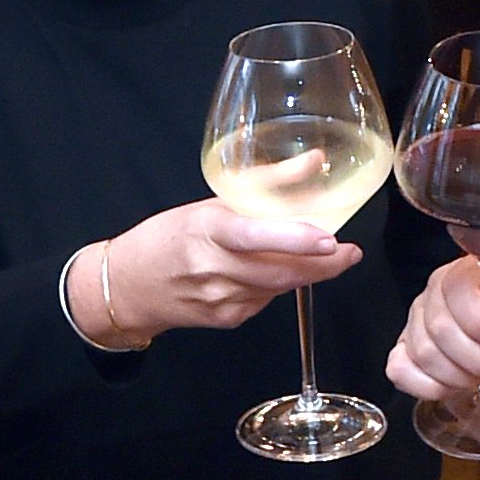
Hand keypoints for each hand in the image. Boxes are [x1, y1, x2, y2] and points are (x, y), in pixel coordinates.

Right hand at [70, 195, 359, 348]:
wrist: (130, 286)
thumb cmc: (170, 236)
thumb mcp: (211, 202)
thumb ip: (266, 183)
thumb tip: (314, 160)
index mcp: (207, 230)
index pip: (256, 236)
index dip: (295, 239)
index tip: (329, 239)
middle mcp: (214, 268)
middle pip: (281, 271)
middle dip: (323, 265)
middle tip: (350, 253)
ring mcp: (221, 299)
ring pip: (279, 286)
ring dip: (304, 272)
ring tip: (319, 255)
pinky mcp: (228, 319)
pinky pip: (267, 300)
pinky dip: (278, 284)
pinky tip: (270, 272)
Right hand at [387, 252, 479, 404]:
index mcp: (472, 271)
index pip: (457, 286)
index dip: (477, 319)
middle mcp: (438, 292)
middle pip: (439, 326)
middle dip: (478, 358)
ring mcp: (417, 321)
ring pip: (424, 353)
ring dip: (461, 375)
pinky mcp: (406, 351)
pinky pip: (401, 370)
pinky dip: (432, 386)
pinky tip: (457, 384)